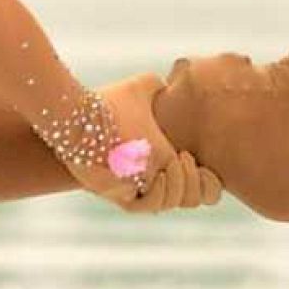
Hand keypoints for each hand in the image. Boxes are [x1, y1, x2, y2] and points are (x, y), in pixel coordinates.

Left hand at [66, 73, 223, 213]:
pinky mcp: (118, 194)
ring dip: (181, 183)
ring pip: (174, 203)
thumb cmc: (106, 103)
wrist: (77, 115)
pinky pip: (147, 206)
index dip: (211, 182)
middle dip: (198, 181)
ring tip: (175, 159)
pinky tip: (159, 172)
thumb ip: (160, 87)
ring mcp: (135, 190)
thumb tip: (171, 83)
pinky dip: (160, 192)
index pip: (200, 189)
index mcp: (164, 164)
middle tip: (183, 156)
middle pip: (192, 199)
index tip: (205, 162)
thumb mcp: (142, 89)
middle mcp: (152, 181)